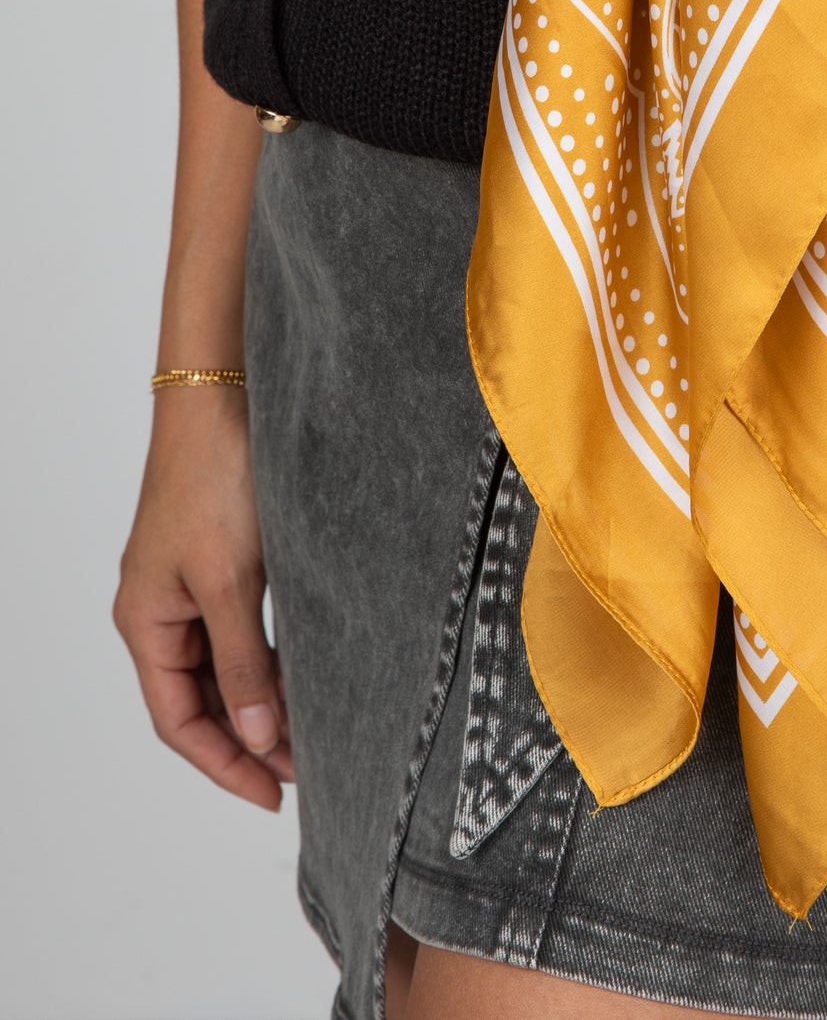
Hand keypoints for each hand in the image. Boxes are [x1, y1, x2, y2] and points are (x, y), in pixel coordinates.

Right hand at [114, 387, 292, 810]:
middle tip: (309, 771)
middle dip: (251, 740)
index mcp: (145, 621)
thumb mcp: (231, 581)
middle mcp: (161, 609)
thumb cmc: (215, 478)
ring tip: (315, 734)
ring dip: (265, 701)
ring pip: (226, 666)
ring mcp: (191, 584)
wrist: (225, 395)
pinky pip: (243, 629)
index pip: (178, 720)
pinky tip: (307, 675)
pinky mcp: (223, 558)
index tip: (273, 796)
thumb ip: (245, 663)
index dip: (224, 765)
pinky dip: (272, 659)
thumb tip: (257, 738)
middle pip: (202, 699)